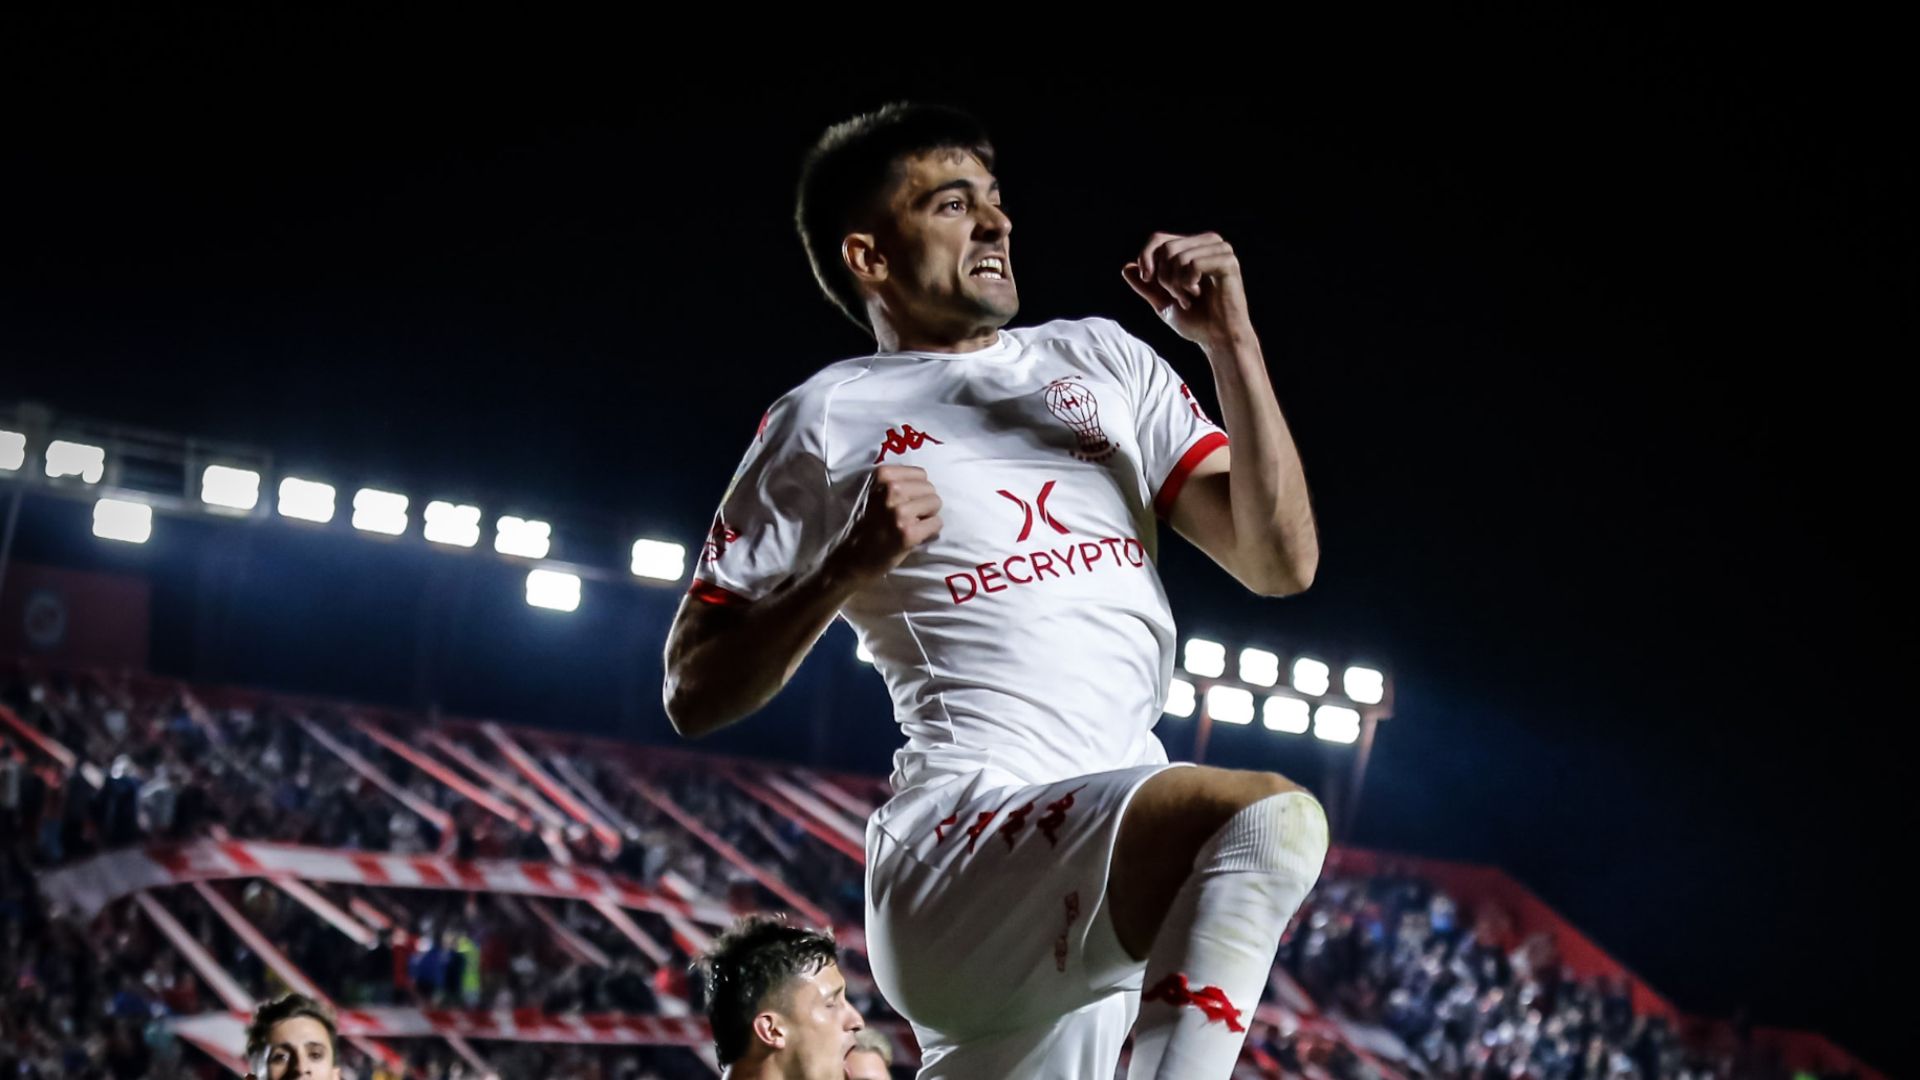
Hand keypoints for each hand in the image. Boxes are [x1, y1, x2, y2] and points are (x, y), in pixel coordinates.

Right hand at [828, 465, 942, 581]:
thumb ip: (897, 482)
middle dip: (924, 502)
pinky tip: (916, 535)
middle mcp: (891, 490)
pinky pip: (936, 523)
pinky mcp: (908, 532)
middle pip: (930, 488)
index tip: (907, 501)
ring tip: (912, 524)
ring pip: (935, 503)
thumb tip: (925, 483)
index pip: (921, 473)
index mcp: (882, 476)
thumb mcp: (876, 492)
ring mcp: (899, 512)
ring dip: (928, 515)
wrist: (854, 556)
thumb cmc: (868, 523)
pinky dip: (931, 530)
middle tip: (910, 515)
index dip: (918, 489)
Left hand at [1122, 231, 1253, 347]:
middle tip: (1179, 297)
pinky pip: (1193, 264)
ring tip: (1189, 298)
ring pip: (1178, 256)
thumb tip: (1126, 268)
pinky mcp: (1228, 261)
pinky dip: (1188, 284)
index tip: (1147, 281)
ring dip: (1176, 284)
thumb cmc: (1195, 320)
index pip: (1159, 239)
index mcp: (1193, 246)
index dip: (1146, 258)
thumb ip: (1145, 286)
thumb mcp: (1163, 302)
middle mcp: (1208, 242)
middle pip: (1166, 248)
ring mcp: (1220, 249)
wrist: (1218, 338)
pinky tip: (1198, 295)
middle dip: (1164, 278)